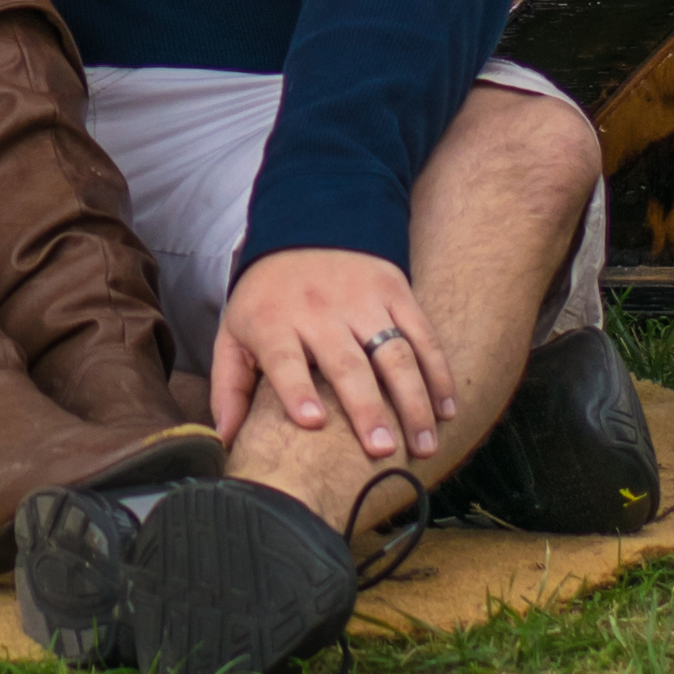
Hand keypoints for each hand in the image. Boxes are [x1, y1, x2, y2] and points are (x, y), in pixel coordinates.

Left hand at [212, 247, 452, 462]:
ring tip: (424, 444)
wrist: (307, 223)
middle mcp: (319, 310)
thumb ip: (229, 386)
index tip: (312, 422)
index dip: (296, 389)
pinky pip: (422, 334)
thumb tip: (224, 441)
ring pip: (393, 353)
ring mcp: (361, 300)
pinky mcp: (394, 291)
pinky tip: (448, 409)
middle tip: (382, 450)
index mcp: (275, 322)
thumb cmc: (268, 297)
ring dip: (412, 400)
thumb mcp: (235, 330)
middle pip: (346, 363)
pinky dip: (439, 372)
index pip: (285, 358)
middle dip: (366, 407)